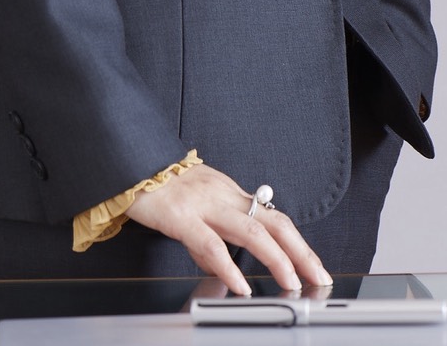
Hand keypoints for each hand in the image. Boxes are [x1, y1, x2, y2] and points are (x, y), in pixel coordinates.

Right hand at [128, 163, 332, 296]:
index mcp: (229, 193)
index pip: (274, 219)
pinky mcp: (180, 216)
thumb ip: (212, 236)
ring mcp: (204, 204)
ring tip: (292, 283)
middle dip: (301, 252)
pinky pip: (211, 244)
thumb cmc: (159, 183)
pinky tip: (241, 286)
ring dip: (277, 259)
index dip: (298, 243)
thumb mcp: (194, 205)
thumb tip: (225, 268)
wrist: (128, 161)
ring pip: (252, 231)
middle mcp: (223, 195)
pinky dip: (229, 267)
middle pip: (274, 223)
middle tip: (318, 277)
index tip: (315, 266)